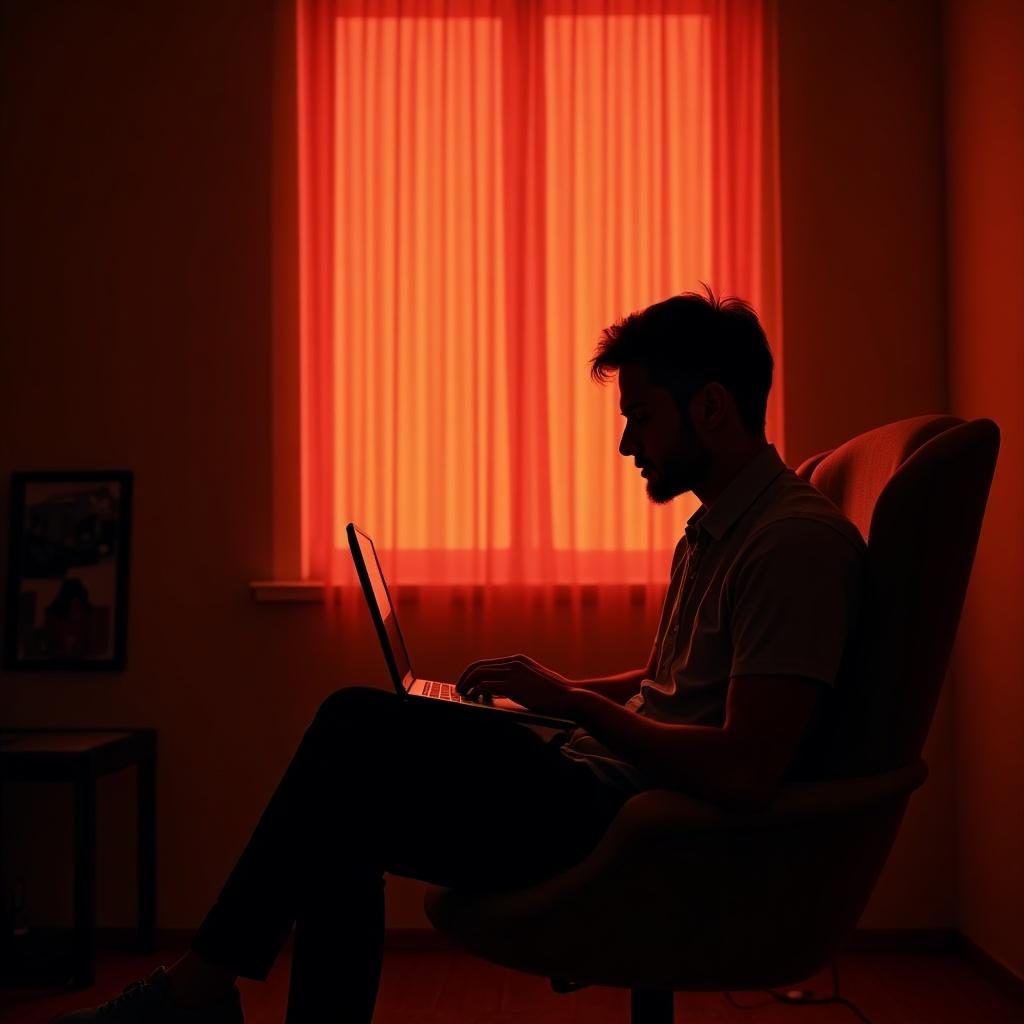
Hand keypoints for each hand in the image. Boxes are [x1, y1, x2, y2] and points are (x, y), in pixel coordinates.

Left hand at [455, 654, 576, 717]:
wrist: (571, 697)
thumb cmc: (555, 695)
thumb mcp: (534, 681)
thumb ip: (518, 681)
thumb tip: (501, 690)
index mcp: (518, 660)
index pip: (487, 663)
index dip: (473, 672)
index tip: (466, 682)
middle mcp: (514, 662)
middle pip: (479, 666)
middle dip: (465, 678)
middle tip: (459, 689)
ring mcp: (514, 672)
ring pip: (479, 674)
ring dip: (467, 685)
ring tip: (463, 695)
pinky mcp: (514, 686)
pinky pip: (485, 686)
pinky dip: (476, 692)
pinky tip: (475, 700)